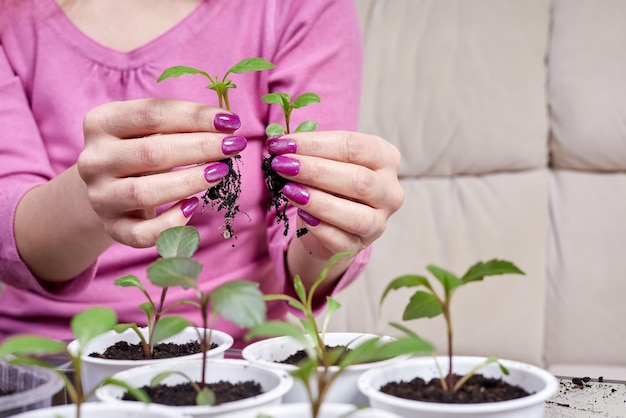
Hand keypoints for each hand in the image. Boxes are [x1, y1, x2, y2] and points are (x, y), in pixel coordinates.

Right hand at [77, 98, 245, 247]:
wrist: (108, 188)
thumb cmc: (139, 149)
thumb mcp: (150, 129)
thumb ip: (180, 124)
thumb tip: (226, 125)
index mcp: (100, 123)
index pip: (152, 114)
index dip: (195, 116)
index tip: (230, 121)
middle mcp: (94, 160)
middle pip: (152, 152)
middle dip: (200, 147)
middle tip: (234, 145)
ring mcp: (101, 197)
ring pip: (145, 193)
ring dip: (190, 181)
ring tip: (221, 171)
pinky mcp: (113, 228)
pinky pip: (143, 233)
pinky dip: (172, 222)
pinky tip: (193, 205)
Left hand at [267, 131, 403, 260]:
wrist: (328, 222)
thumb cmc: (328, 183)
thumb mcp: (322, 161)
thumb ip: (306, 152)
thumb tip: (279, 145)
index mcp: (385, 158)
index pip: (354, 146)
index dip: (316, 144)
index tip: (283, 144)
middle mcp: (390, 191)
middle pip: (359, 179)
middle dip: (315, 171)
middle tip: (282, 165)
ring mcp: (379, 222)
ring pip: (356, 215)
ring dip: (318, 201)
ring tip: (288, 190)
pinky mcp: (359, 246)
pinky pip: (340, 240)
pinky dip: (319, 227)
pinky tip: (302, 215)